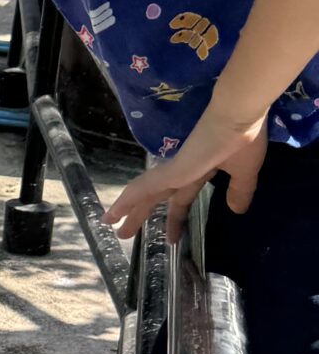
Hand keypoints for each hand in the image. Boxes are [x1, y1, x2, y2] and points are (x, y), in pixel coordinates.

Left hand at [105, 108, 269, 242]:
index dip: (176, 218)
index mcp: (201, 171)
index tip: (171, 238)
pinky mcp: (172, 169)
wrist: (239, 115)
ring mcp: (175, 169)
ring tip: (110, 224)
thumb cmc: (244, 138)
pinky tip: (115, 211)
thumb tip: (238, 209)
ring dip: (128, 210)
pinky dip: (129, 199)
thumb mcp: (244, 172)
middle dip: (141, 215)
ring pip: (145, 193)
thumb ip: (239, 191)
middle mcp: (183, 170)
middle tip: (123, 233)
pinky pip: (145, 187)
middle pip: (156, 197)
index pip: (182, 198)